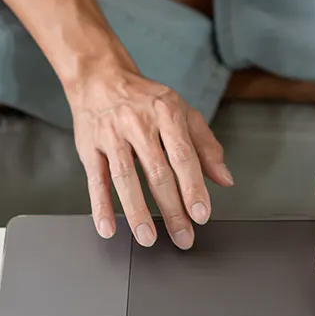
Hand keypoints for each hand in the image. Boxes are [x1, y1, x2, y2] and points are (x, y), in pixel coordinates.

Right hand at [69, 64, 233, 248]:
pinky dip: (101, 206)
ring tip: (147, 238)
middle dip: (171, 209)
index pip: (183, 156)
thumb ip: (206, 146)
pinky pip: (96, 179)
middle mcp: (138, 124)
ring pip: (125, 178)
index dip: (193, 187)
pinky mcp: (89, 147)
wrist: (100, 77)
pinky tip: (108, 227)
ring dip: (137, 211)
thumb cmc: (145, 100)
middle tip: (182, 236)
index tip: (201, 214)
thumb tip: (225, 179)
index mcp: (166, 114)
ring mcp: (111, 135)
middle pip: (157, 172)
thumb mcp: (182, 112)